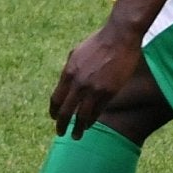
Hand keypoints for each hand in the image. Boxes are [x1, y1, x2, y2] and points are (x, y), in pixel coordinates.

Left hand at [48, 21, 144, 136]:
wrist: (119, 37)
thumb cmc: (98, 43)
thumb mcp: (76, 54)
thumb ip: (70, 70)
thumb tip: (65, 83)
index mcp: (68, 72)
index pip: (57, 98)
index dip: (54, 111)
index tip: (53, 118)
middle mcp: (78, 83)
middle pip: (66, 111)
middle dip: (61, 124)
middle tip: (60, 133)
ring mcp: (94, 89)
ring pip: (82, 116)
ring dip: (78, 128)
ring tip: (76, 135)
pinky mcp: (109, 92)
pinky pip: (98, 111)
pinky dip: (92, 119)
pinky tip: (90, 124)